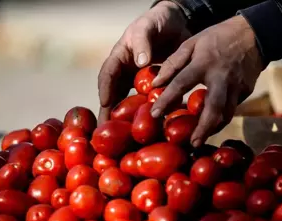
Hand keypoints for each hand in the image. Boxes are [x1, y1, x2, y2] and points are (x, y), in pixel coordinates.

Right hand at [98, 1, 190, 122]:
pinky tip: (155, 127)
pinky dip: (151, 113)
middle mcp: (127, 72)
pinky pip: (151, 101)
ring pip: (132, 102)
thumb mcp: (147, 27)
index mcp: (120, 58)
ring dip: (130, 118)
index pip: (108, 75)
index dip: (105, 90)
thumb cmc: (157, 22)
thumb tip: (140, 63)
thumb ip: (143, 42)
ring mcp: (141, 81)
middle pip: (116, 95)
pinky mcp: (156, 87)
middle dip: (111, 114)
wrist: (177, 23)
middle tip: (107, 132)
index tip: (106, 104)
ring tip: (128, 137)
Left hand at [151, 15, 263, 147]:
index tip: (155, 114)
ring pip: (226, 114)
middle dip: (203, 129)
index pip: (181, 83)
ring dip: (213, 128)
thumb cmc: (217, 37)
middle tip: (192, 144)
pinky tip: (211, 124)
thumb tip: (156, 82)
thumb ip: (173, 63)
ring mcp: (236, 87)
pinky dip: (221, 118)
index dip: (166, 100)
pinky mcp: (246, 92)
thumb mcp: (192, 43)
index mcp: (204, 63)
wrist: (254, 34)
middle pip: (213, 108)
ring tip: (200, 138)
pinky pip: (232, 109)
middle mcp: (221, 78)